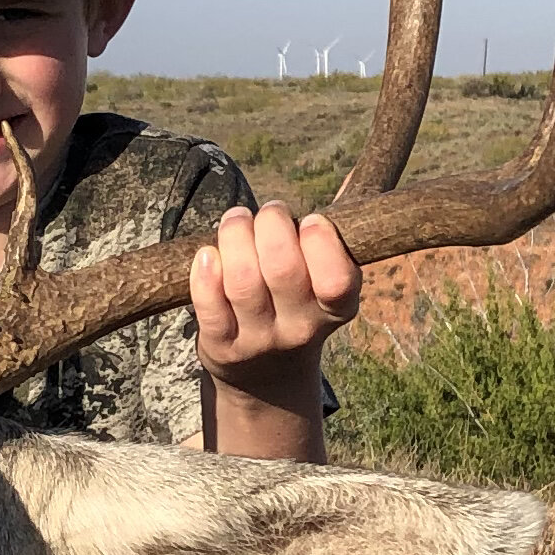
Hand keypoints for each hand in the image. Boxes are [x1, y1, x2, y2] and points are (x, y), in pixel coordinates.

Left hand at [189, 201, 360, 388]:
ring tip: (236, 223)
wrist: (266, 378)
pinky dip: (204, 272)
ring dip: (234, 236)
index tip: (309, 222)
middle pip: (283, 269)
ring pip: (242, 281)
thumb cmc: (296, 305)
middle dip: (271, 223)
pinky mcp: (222, 346)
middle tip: (268, 214)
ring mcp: (259, 340)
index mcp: (337, 308)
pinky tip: (207, 254)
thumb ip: (331, 238)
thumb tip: (350, 175)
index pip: (338, 279)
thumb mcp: (325, 283)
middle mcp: (301, 329)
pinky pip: (208, 305)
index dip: (321, 240)